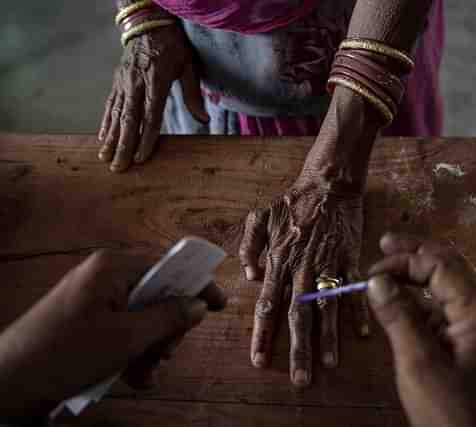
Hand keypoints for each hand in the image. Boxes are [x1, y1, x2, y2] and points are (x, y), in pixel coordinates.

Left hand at [0, 250, 225, 416]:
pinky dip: (132, 350)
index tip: (219, 304)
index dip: (195, 284)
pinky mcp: (86, 318)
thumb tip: (200, 304)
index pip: (168, 265)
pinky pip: (123, 327)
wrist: (9, 383)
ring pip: (142, 315)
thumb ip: (169, 318)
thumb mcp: (127, 338)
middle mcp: (104, 275)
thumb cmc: (68, 353)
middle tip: (166, 355)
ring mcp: (94, 297)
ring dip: (151, 346)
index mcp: (113, 267)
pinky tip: (132, 376)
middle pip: (157, 293)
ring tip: (144, 374)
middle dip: (166, 328)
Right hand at [98, 24, 208, 171]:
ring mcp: (123, 82)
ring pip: (115, 114)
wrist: (148, 24)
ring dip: (110, 138)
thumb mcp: (188, 66)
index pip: (150, 115)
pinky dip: (105, 122)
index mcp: (156, 81)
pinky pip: (109, 104)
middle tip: (118, 167)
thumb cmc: (172, 46)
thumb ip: (192, 94)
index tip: (142, 157)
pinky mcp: (116, 81)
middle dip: (123, 145)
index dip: (146, 138)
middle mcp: (136, 83)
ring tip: (105, 158)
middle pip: (128, 119)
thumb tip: (203, 120)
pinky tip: (103, 138)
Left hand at [239, 177, 369, 386]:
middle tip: (300, 378)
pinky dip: (358, 311)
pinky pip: (353, 289)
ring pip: (327, 308)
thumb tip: (250, 275)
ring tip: (328, 364)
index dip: (263, 334)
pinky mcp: (350, 258)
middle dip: (298, 349)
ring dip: (328, 338)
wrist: (329, 183)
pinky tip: (362, 334)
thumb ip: (250, 246)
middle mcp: (302, 269)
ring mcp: (328, 265)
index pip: (267, 305)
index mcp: (279, 261)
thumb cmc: (293, 201)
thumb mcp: (260, 217)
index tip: (259, 360)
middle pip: (298, 315)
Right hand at [367, 233, 475, 426]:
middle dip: (414, 256)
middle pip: (447, 268)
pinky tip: (396, 302)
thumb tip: (376, 280)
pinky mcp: (466, 341)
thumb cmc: (448, 410)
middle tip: (384, 245)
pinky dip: (417, 302)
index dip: (405, 261)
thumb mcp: (419, 362)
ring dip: (414, 278)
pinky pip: (440, 309)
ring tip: (384, 272)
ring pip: (443, 287)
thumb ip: (398, 316)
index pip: (441, 266)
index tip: (372, 270)